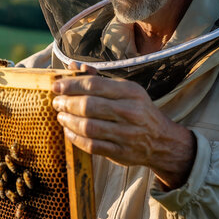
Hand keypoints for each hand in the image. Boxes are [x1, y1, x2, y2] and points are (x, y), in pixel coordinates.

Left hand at [52, 62, 195, 188]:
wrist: (162, 141)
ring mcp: (126, 134)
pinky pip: (91, 145)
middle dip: (66, 103)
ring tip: (60, 116)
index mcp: (130, 92)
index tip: (56, 86)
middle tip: (56, 102)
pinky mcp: (121, 152)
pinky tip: (68, 132)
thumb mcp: (126, 90)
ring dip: (68, 121)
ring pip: (88, 127)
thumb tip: (73, 66)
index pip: (94, 84)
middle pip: (88, 106)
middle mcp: (130, 111)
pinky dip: (75, 138)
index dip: (70, 85)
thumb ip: (98, 79)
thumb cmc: (139, 110)